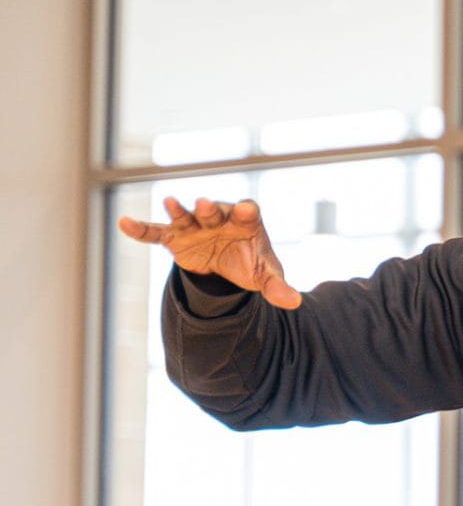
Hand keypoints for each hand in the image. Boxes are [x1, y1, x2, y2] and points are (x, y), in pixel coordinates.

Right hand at [117, 196, 301, 309]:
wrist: (227, 267)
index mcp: (246, 222)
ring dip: (178, 210)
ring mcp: (195, 227)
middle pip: (214, 211)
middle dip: (209, 209)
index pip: (248, 213)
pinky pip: (156, 232)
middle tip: (205, 204)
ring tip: (170, 202)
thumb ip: (278, 287)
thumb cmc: (250, 262)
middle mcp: (219, 218)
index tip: (247, 210)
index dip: (246, 211)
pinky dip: (141, 229)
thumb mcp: (266, 276)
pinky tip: (124, 223)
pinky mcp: (176, 238)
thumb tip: (295, 303)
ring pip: (185, 216)